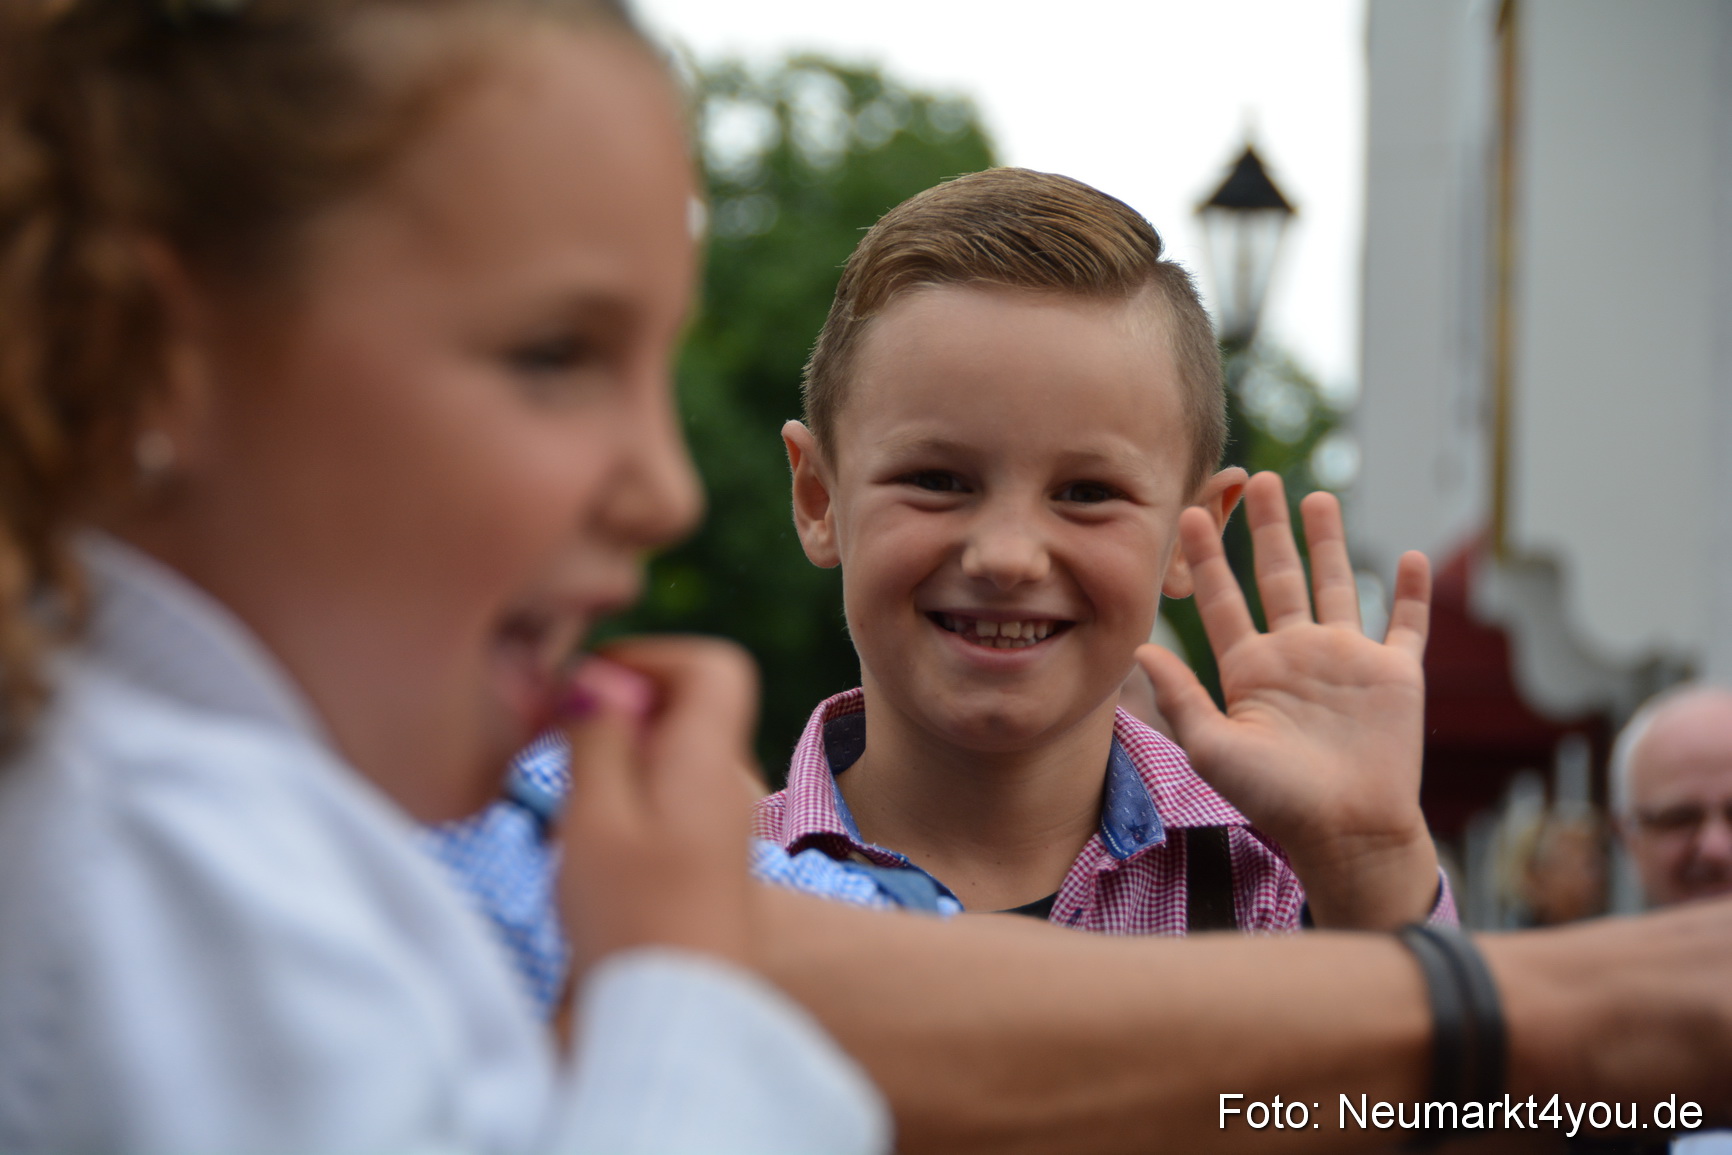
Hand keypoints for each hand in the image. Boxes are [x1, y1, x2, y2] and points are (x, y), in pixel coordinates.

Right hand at [554, 637, 762, 972]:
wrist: (677, 1022)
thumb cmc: (634, 923)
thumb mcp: (596, 819)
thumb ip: (596, 739)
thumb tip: (597, 680)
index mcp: (708, 761)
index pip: (714, 665)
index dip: (651, 657)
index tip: (587, 686)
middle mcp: (724, 787)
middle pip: (689, 706)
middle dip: (622, 706)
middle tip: (560, 736)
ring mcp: (717, 828)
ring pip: (671, 755)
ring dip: (616, 755)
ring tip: (567, 795)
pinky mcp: (700, 866)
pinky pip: (666, 800)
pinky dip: (625, 798)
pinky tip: (586, 840)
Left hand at [1139, 471, 1439, 929]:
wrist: (1346, 832)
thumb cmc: (1275, 800)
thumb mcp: (1215, 748)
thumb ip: (1180, 697)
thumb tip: (1138, 650)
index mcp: (1251, 669)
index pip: (1222, 600)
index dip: (1206, 558)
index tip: (1189, 513)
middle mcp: (1296, 655)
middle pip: (1279, 576)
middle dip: (1267, 529)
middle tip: (1256, 478)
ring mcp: (1347, 660)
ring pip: (1337, 584)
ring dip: (1329, 541)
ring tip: (1316, 496)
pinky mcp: (1395, 673)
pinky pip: (1406, 623)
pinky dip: (1411, 591)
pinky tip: (1412, 556)